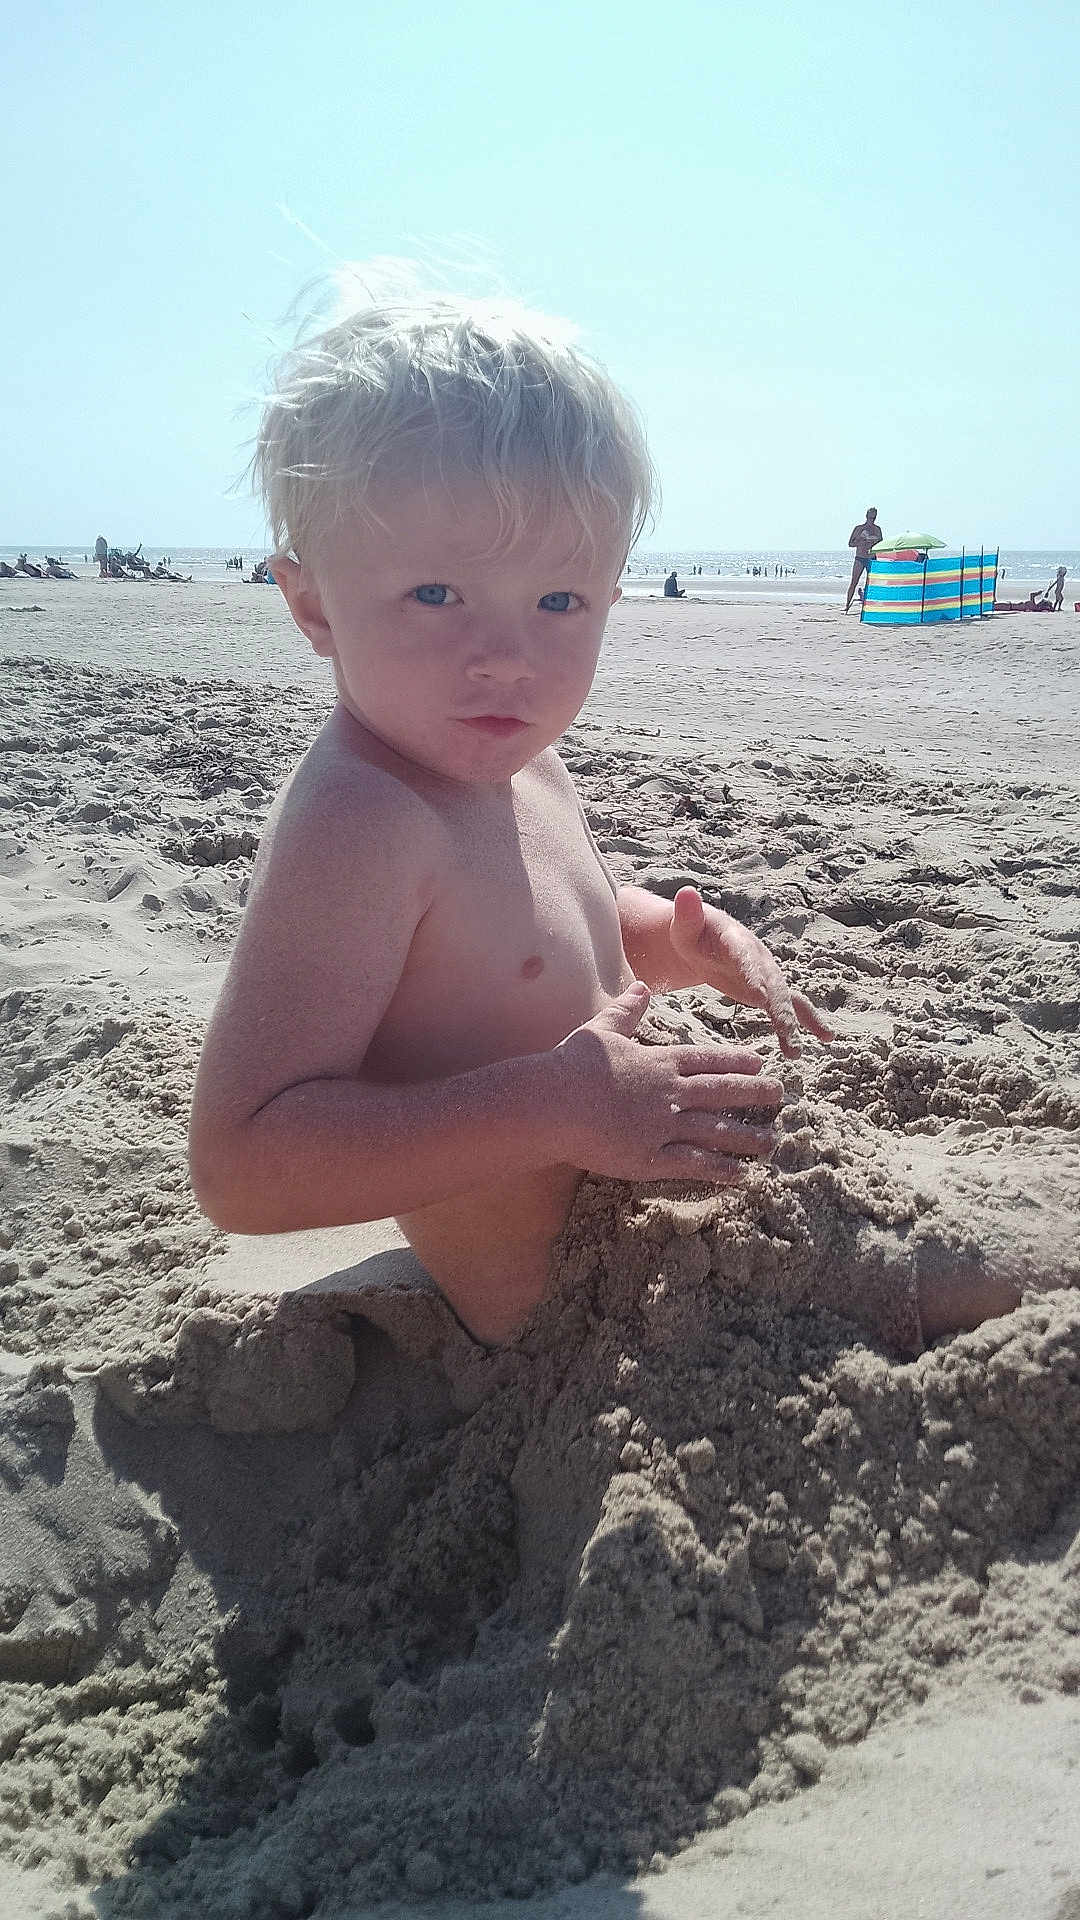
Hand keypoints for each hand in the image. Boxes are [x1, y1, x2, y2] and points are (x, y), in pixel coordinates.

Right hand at [553, 982, 783, 1183]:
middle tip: (780, 1096)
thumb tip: (641, 987)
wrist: (553, 1101)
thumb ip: (627, 1010)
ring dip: (747, 1136)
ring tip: (771, 1141)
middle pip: (723, 1092)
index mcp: (660, 1061)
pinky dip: (719, 1169)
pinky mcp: (652, 1156)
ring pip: (717, 1130)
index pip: (707, 1059)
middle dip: (755, 1094)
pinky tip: (741, 1174)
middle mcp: (671, 1092)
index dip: (736, 1062)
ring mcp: (664, 1125)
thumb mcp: (602, 1028)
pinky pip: (694, 1164)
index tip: (759, 1063)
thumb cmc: (573, 1064)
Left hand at [668, 886, 832, 1058]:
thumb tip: (686, 891)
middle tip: (785, 1033)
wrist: (704, 936)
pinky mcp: (769, 988)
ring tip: (796, 1051)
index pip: (745, 958)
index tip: (759, 996)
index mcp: (736, 940)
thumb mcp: (684, 924)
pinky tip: (827, 1038)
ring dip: (793, 1023)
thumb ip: (686, 913)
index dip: (753, 974)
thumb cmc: (691, 931)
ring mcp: (767, 973)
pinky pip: (791, 1005)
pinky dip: (808, 1021)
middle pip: (772, 984)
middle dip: (780, 1009)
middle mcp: (759, 957)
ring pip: (784, 998)